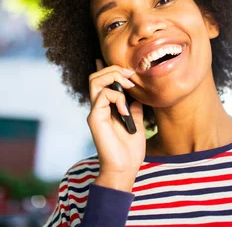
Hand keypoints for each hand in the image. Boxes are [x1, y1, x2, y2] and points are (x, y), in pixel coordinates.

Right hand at [87, 59, 145, 191]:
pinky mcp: (94, 118)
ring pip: (95, 81)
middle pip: (96, 76)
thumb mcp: (137, 123)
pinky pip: (102, 95)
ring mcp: (95, 112)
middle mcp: (98, 107)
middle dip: (114, 69)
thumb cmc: (130, 150)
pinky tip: (125, 111)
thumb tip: (137, 95)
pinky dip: (117, 98)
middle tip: (131, 76)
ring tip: (129, 86)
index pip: (101, 82)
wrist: (124, 168)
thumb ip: (134, 108)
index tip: (114, 62)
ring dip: (114, 77)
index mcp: (107, 107)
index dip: (105, 68)